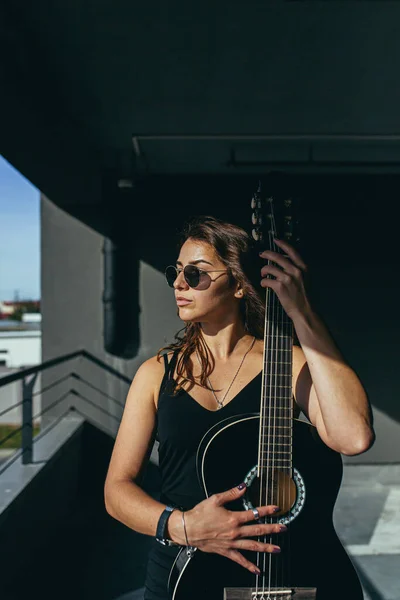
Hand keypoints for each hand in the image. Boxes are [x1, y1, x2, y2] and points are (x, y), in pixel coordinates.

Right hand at [168, 483, 285, 574]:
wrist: (188, 528)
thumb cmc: (200, 513)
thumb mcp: (215, 499)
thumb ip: (231, 493)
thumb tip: (243, 486)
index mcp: (233, 518)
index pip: (254, 514)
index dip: (267, 510)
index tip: (277, 509)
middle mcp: (235, 532)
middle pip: (257, 531)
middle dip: (272, 529)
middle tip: (284, 528)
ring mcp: (231, 543)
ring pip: (252, 546)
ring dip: (266, 548)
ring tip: (278, 549)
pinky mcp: (226, 551)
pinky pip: (240, 560)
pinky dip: (249, 566)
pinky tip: (257, 570)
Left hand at [259, 238, 310, 318]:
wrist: (306, 312)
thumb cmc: (307, 298)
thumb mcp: (307, 280)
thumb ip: (299, 271)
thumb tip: (286, 263)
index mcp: (303, 268)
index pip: (292, 251)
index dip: (282, 244)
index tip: (276, 240)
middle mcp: (295, 271)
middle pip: (277, 257)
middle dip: (267, 254)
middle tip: (262, 254)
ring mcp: (287, 278)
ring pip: (269, 268)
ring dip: (263, 270)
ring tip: (263, 274)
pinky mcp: (279, 287)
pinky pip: (266, 280)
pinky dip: (263, 282)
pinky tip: (264, 284)